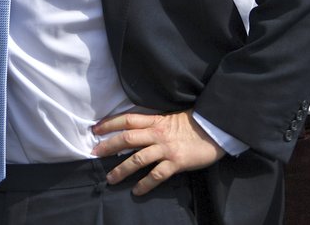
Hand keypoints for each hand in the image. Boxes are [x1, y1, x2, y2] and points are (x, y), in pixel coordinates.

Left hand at [91, 109, 224, 194]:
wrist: (214, 129)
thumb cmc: (191, 124)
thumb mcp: (168, 118)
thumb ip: (151, 123)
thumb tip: (132, 129)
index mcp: (154, 120)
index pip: (126, 120)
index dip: (109, 123)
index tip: (95, 129)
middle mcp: (157, 133)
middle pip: (127, 138)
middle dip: (108, 146)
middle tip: (94, 154)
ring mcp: (166, 148)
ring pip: (138, 159)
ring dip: (121, 169)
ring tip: (110, 178)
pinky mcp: (177, 162)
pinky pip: (157, 175)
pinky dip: (145, 184)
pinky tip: (136, 191)